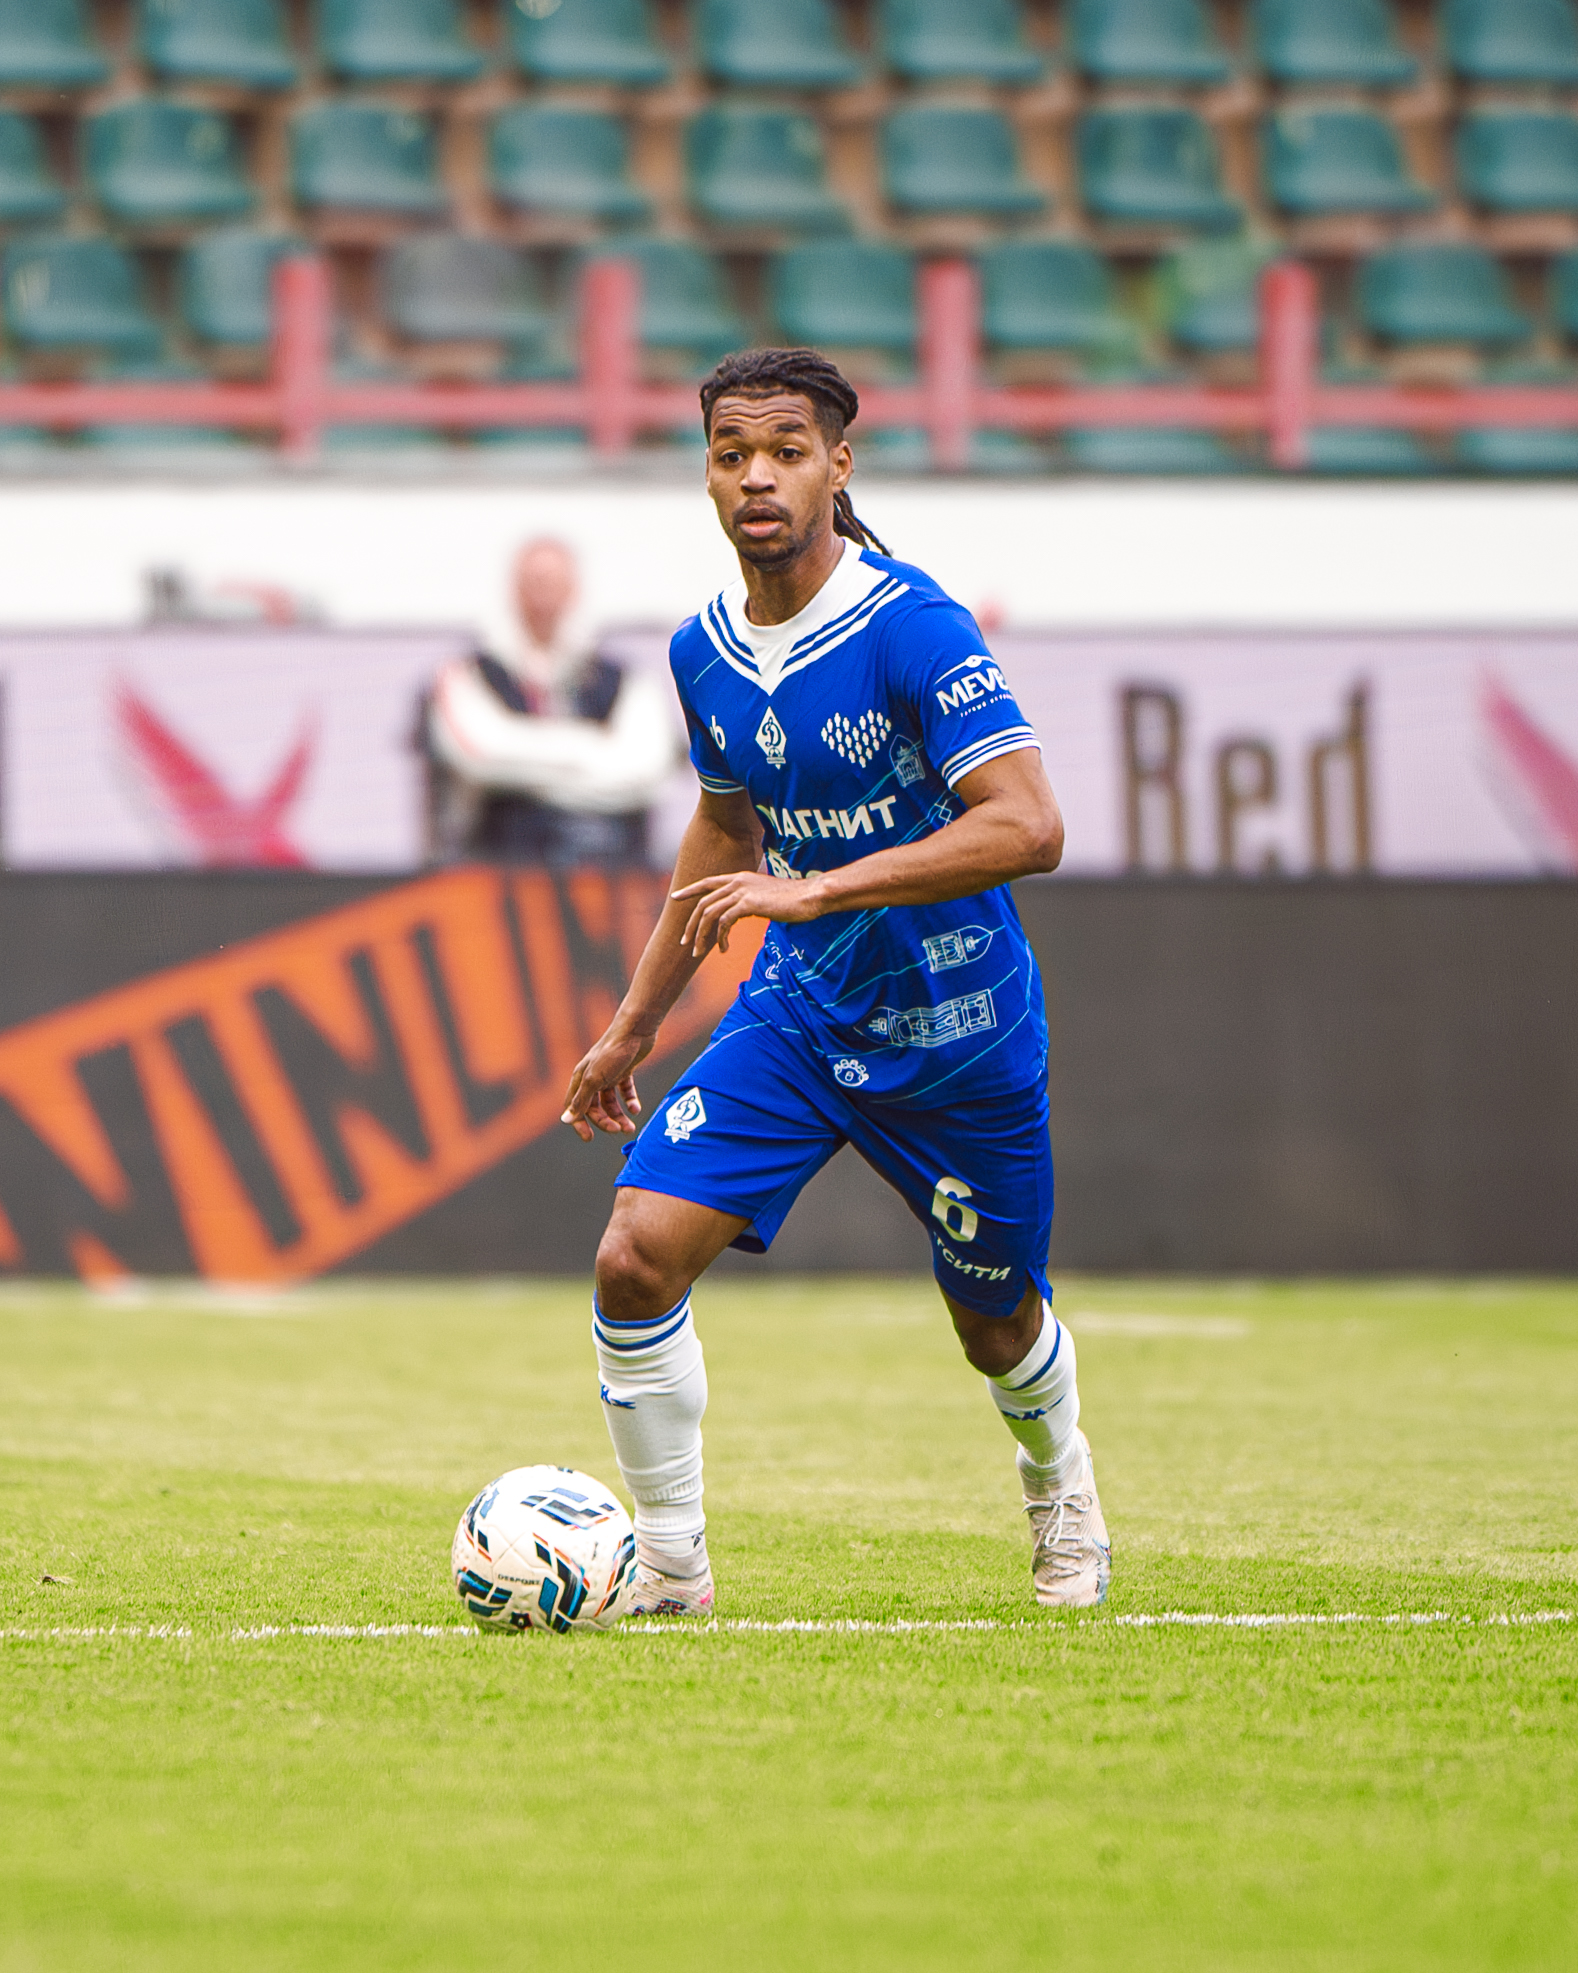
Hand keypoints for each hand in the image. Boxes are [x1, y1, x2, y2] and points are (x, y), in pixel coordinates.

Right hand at [560, 1027, 655, 1141]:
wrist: (636, 1030)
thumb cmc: (612, 1052)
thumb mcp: (595, 1079)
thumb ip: (581, 1101)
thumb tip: (565, 1120)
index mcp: (581, 1079)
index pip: (574, 1107)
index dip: (580, 1123)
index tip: (590, 1138)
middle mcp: (592, 1077)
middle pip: (594, 1108)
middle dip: (606, 1122)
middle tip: (620, 1130)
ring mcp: (608, 1074)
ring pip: (611, 1102)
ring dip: (619, 1116)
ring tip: (631, 1127)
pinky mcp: (624, 1070)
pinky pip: (625, 1091)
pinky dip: (629, 1101)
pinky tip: (635, 1108)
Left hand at [671, 870, 825, 955]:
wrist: (809, 896)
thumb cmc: (793, 900)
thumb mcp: (766, 898)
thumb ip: (750, 901)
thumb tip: (742, 911)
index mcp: (740, 878)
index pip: (708, 882)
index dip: (689, 890)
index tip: (674, 897)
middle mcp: (737, 882)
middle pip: (703, 903)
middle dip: (691, 924)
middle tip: (685, 942)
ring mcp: (742, 891)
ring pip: (709, 914)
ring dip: (701, 935)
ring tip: (698, 952)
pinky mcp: (748, 904)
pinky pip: (724, 922)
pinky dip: (720, 938)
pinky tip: (724, 949)